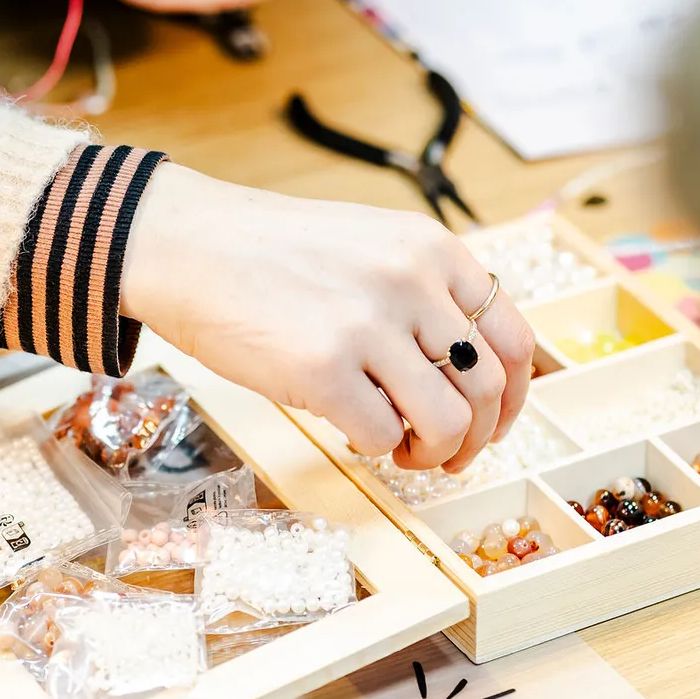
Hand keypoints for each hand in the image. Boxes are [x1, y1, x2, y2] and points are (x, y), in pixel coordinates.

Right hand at [122, 164, 533, 471]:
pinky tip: (353, 431)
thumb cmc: (272, 253)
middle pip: (487, 388)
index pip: (513, 338)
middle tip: (447, 453)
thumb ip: (426, 292)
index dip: (513, 396)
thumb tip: (469, 369)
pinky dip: (375, 448)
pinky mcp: (322, 370)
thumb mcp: (373, 245)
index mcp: (432, 251)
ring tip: (402, 450)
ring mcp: (368, 326)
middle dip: (476, 437)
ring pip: (447, 422)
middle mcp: (411, 283)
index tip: (494, 421)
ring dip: (432, 452)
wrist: (186, 246)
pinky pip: (380, 436)